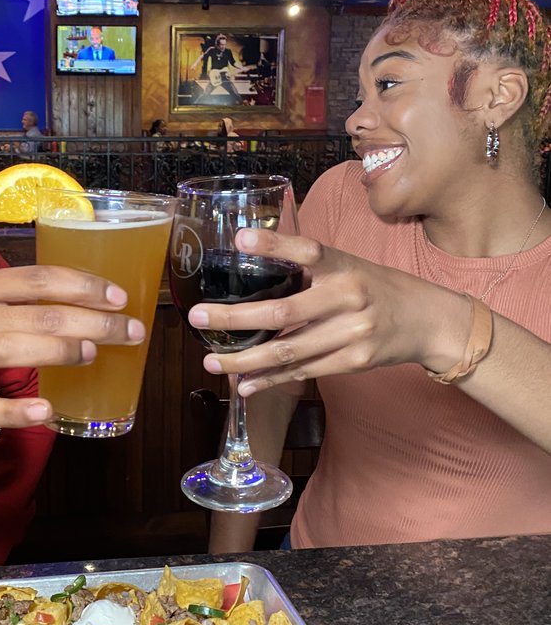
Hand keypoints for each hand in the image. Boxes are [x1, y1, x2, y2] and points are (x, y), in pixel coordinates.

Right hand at [0, 265, 144, 426]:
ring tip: (94, 354)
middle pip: (36, 315)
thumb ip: (30, 298)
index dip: (82, 286)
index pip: (37, 278)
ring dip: (59, 351)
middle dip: (90, 322)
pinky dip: (17, 412)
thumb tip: (99, 301)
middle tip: (128, 331)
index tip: (119, 298)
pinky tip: (48, 409)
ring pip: (12, 350)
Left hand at [188, 227, 471, 391]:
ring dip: (244, 360)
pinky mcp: (354, 361)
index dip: (274, 244)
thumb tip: (250, 258)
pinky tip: (244, 385)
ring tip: (211, 362)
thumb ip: (308, 266)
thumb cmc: (376, 287)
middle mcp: (348, 296)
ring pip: (288, 350)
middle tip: (197, 318)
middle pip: (283, 310)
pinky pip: (304, 372)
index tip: (240, 239)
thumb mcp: (349, 264)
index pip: (307, 249)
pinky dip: (271, 380)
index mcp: (343, 264)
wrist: (429, 320)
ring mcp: (352, 332)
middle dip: (234, 318)